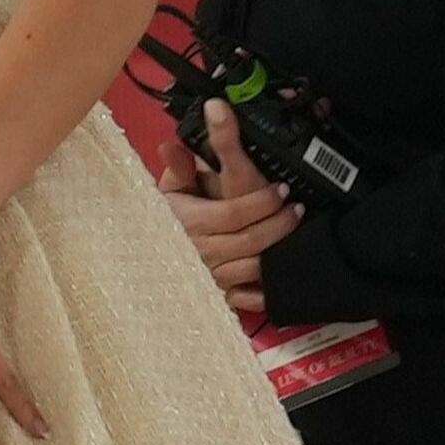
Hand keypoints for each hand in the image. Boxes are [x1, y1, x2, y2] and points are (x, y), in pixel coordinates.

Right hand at [156, 100, 303, 314]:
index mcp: (190, 222)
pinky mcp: (220, 295)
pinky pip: (249, 298)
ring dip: (279, 249)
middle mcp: (201, 252)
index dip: (261, 201)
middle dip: (279, 223)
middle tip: (297, 207)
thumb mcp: (168, 188)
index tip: (281, 190)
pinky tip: (280, 271)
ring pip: (254, 268)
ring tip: (296, 230)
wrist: (148, 254)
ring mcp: (212, 276)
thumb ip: (179, 166)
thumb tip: (171, 146)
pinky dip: (267, 288)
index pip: (233, 213)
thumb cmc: (165, 218)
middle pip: (251, 241)